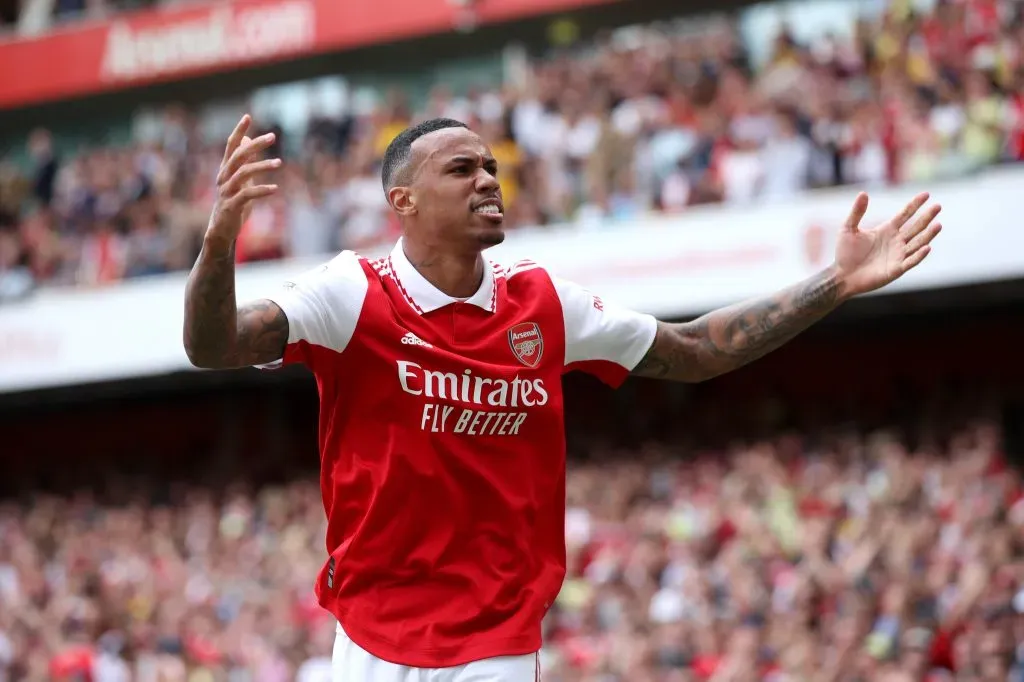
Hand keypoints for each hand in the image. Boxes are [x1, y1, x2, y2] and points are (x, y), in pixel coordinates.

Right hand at [205, 114, 280, 249]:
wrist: (222, 228)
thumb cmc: (233, 202)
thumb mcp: (240, 179)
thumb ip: (244, 161)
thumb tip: (248, 140)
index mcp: (226, 169)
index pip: (231, 145)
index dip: (238, 130)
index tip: (248, 116)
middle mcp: (223, 177)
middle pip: (238, 156)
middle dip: (255, 144)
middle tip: (273, 136)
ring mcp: (226, 191)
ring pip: (243, 173)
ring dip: (262, 166)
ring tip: (279, 163)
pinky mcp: (232, 205)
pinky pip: (247, 195)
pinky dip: (261, 190)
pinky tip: (275, 189)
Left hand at [833, 191, 941, 297]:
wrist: (842, 276)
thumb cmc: (845, 253)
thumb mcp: (848, 229)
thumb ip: (857, 212)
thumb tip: (863, 193)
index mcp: (887, 230)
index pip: (905, 214)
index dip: (915, 204)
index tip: (926, 194)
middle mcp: (896, 241)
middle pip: (916, 227)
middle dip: (927, 217)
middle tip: (938, 206)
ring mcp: (898, 255)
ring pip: (918, 243)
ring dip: (928, 235)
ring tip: (938, 225)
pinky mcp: (896, 270)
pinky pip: (911, 261)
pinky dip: (919, 255)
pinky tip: (927, 247)